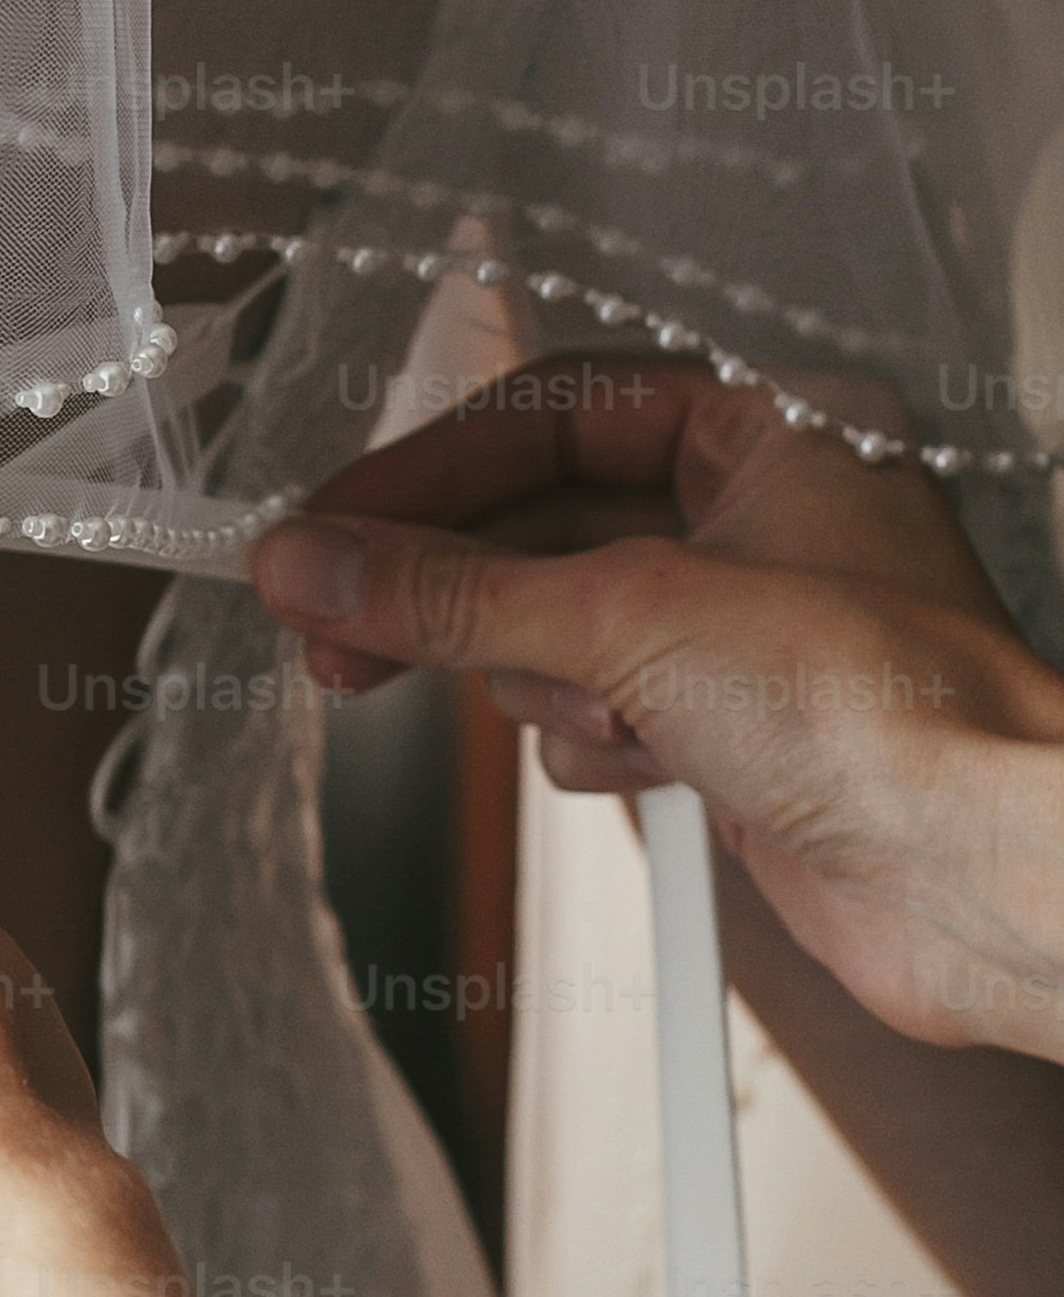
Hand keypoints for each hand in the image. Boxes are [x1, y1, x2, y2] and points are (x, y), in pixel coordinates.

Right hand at [250, 359, 1063, 1053]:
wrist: (984, 882)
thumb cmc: (890, 715)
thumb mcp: (630, 618)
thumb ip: (450, 588)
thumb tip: (313, 560)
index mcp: (775, 426)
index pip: (552, 414)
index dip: (425, 471)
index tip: (320, 530)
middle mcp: (764, 512)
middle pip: (538, 523)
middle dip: (450, 590)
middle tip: (334, 630)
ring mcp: (747, 625)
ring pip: (556, 626)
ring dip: (553, 683)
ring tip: (598, 718)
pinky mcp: (734, 727)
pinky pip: (594, 711)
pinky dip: (596, 744)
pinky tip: (649, 766)